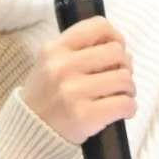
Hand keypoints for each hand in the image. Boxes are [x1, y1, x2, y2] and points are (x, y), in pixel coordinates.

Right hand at [21, 16, 136, 145]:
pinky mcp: (84, 116)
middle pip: (117, 53)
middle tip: (118, 78)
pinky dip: (129, 108)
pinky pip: (125, 104)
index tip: (116, 50)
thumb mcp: (51, 62)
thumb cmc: (46, 95)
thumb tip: (119, 46)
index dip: (116, 37)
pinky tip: (120, 111)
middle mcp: (62, 67)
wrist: (29, 131)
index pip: (99, 27)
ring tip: (119, 96)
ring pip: (124, 79)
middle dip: (125, 66)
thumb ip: (79, 49)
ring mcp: (72, 92)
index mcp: (54, 49)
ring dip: (128, 89)